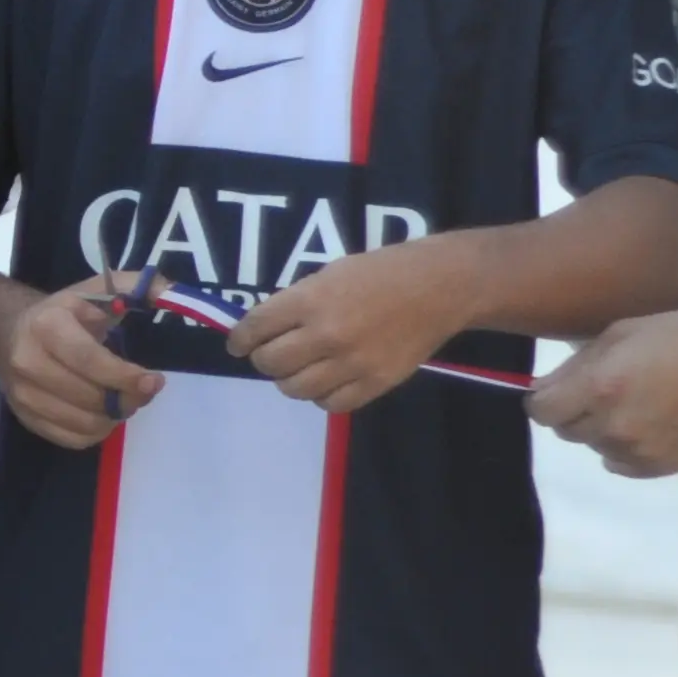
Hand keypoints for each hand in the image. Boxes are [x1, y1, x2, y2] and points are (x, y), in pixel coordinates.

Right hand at [4, 271, 160, 451]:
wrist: (10, 332)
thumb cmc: (65, 313)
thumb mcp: (99, 290)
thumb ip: (139, 287)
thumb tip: (175, 293)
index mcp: (47, 325)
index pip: (89, 360)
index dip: (124, 376)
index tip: (153, 381)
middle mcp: (28, 361)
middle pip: (89, 397)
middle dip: (127, 398)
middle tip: (143, 390)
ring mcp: (22, 394)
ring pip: (83, 423)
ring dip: (113, 417)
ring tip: (121, 399)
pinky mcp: (25, 418)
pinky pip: (71, 440)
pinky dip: (95, 432)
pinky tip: (101, 413)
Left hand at [229, 233, 477, 414]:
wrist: (439, 287)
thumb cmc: (381, 272)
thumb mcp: (330, 273)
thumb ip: (296, 301)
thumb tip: (264, 328)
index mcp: (311, 300)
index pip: (256, 328)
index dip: (240, 339)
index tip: (238, 344)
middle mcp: (326, 334)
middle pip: (270, 364)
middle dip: (263, 359)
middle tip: (272, 354)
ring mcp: (351, 363)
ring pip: (295, 389)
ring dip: (290, 380)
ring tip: (300, 368)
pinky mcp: (375, 383)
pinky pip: (331, 404)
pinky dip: (321, 395)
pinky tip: (327, 381)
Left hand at [529, 304, 677, 477]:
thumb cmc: (677, 336)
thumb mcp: (619, 334)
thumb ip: (575, 366)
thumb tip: (542, 389)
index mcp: (599, 387)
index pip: (542, 411)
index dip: (544, 400)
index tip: (555, 392)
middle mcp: (612, 425)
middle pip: (566, 431)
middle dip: (573, 413)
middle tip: (599, 394)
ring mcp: (635, 450)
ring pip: (594, 446)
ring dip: (602, 429)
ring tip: (632, 406)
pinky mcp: (658, 467)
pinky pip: (619, 464)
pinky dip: (623, 448)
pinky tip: (644, 427)